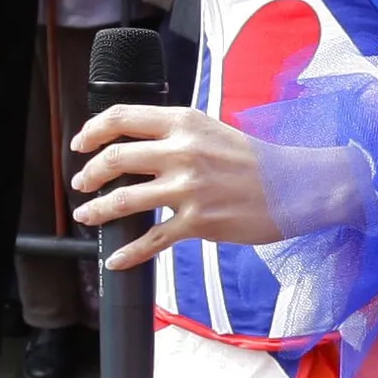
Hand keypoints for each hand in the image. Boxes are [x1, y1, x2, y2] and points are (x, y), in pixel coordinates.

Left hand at [71, 103, 272, 263]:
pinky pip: (152, 240)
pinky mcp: (198, 222)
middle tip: (81, 183)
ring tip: (87, 215)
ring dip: (96, 211)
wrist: (297, 186)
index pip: (122, 117)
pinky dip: (128, 253)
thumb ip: (174, 134)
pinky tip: (115, 259)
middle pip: (115, 158)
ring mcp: (189, 189)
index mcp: (184, 123)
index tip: (80, 143)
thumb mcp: (211, 130)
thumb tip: (135, 146)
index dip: (92, 130)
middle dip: (88, 174)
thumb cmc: (256, 160)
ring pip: (124, 200)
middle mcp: (183, 152)